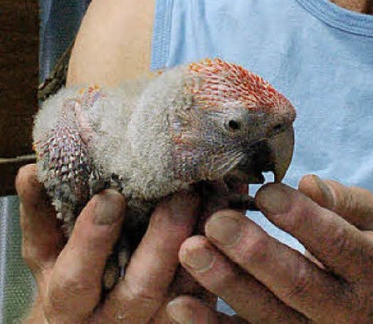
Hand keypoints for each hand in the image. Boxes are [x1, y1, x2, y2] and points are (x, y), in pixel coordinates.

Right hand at [16, 164, 217, 322]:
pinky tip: (234, 208)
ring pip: (186, 291)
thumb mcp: (47, 250)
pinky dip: (225, 246)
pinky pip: (214, 288)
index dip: (92, 240)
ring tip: (216, 194)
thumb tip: (31, 171)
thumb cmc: (69, 273)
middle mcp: (114, 319)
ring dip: (205, 241)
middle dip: (162, 238)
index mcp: (71, 302)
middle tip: (181, 192)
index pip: (77, 277)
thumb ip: (40, 213)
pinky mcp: (190, 317)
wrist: (93, 322)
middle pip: (141, 287)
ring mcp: (156, 322)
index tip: (110, 197)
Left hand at [175, 175, 372, 322]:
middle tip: (217, 221)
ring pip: (267, 318)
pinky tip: (179, 304)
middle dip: (255, 254)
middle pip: (298, 285)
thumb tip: (308, 183)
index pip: (337, 244)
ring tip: (191, 250)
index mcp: (370, 271)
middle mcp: (343, 312)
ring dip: (226, 285)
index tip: (264, 191)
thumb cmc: (366, 258)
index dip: (301, 218)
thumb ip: (344, 201)